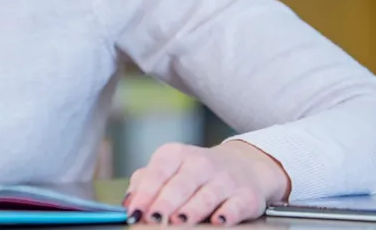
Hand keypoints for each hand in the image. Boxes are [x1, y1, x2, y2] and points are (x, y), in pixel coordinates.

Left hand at [124, 141, 290, 224]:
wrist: (243, 166)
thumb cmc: (194, 174)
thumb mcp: (168, 170)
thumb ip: (145, 184)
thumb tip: (129, 203)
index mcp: (175, 155)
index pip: (157, 173)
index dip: (145, 194)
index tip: (134, 212)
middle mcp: (201, 163)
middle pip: (180, 184)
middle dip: (166, 203)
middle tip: (153, 219)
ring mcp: (225, 179)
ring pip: (206, 195)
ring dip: (192, 209)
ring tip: (179, 221)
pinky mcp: (246, 196)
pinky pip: (236, 205)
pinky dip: (227, 214)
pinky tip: (217, 221)